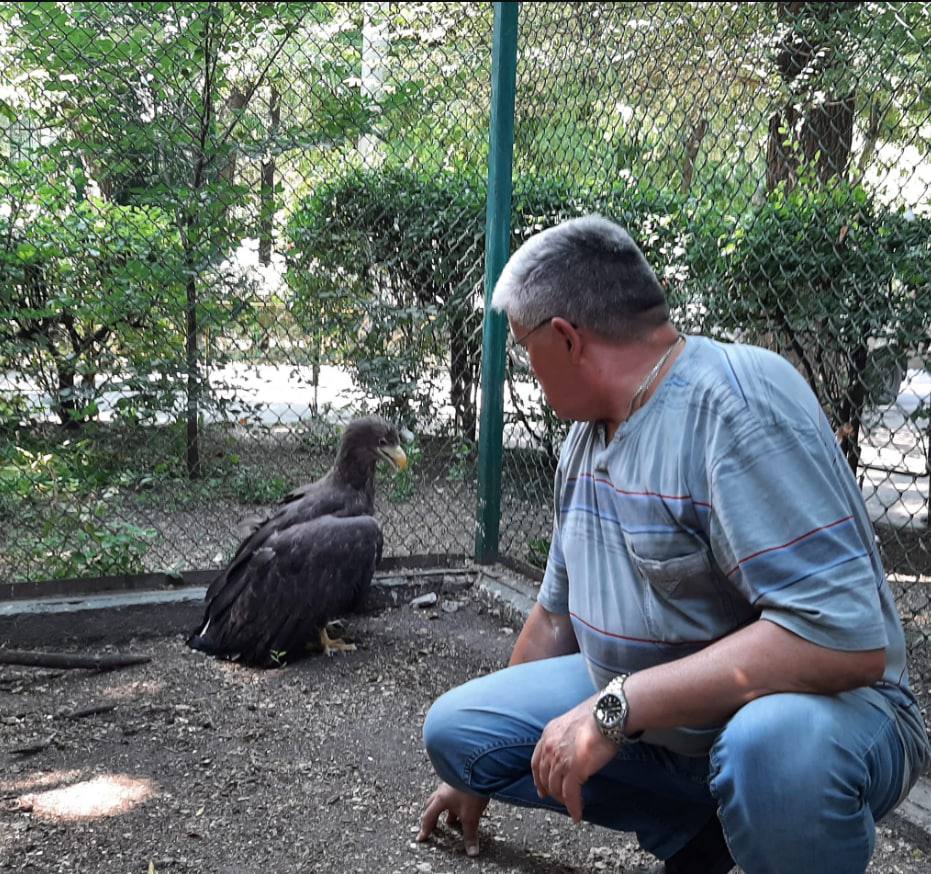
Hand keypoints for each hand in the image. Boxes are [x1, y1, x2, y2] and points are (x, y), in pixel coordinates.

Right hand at [417, 781, 488, 856]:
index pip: (428, 816)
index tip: (421, 838)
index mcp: (440, 800)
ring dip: (444, 810)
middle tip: (432, 827)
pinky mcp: (459, 780)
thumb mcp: (471, 816)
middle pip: (431, 805)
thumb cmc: (472, 791)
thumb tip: (472, 853)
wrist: (481, 767)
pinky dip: (453, 803)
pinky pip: (452, 794)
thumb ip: (470, 835)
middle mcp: (442, 791)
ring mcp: (450, 784)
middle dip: (431, 817)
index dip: (425, 829)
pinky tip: (461, 806)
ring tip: (450, 820)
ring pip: (443, 799)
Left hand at [530, 697, 617, 821]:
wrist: (607, 714)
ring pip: (556, 787)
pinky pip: (570, 794)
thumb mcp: (572, 723)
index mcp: (548, 733)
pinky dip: (574, 807)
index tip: (541, 789)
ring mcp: (560, 759)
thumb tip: (572, 749)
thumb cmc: (597, 716)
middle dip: (550, 791)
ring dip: (563, 799)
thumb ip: (566, 737)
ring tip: (571, 805)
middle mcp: (550, 746)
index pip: (536, 760)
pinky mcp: (574, 770)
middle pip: (545, 776)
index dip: (538, 777)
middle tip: (558, 799)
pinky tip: (577, 815)